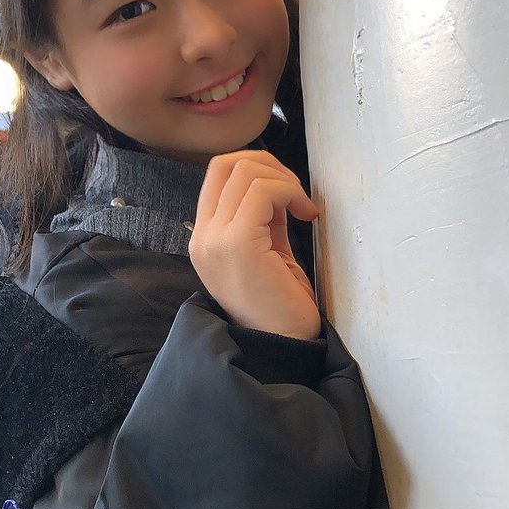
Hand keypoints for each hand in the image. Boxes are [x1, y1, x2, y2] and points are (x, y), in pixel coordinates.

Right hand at [189, 150, 320, 340]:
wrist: (280, 345)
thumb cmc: (279, 305)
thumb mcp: (267, 250)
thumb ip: (264, 218)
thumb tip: (279, 184)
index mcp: (205, 237)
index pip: (217, 173)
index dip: (256, 166)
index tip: (286, 189)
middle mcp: (203, 236)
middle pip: (227, 164)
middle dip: (270, 166)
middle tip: (297, 193)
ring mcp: (216, 239)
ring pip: (245, 172)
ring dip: (284, 181)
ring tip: (303, 208)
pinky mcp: (237, 243)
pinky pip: (263, 192)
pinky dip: (291, 193)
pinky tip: (306, 215)